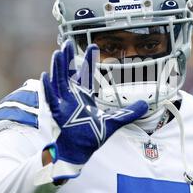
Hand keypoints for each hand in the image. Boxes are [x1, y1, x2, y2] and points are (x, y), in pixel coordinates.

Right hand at [41, 41, 147, 181]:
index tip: (94, 46)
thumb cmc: (92, 135)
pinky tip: (46, 75)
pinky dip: (48, 88)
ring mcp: (64, 104)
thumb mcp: (115, 120)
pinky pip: (51, 98)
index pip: (86, 74)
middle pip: (69, 73)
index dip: (89, 60)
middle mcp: (73, 97)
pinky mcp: (58, 113)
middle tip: (68, 42)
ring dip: (58, 68)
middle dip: (69, 58)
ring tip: (58, 53)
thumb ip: (130, 112)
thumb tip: (146, 105)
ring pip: (59, 81)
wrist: (81, 150)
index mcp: (84, 96)